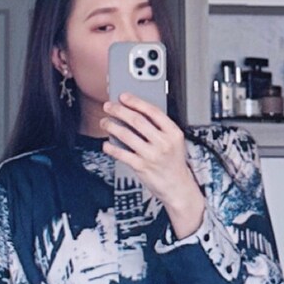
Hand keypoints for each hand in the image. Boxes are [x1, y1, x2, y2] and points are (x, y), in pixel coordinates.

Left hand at [100, 92, 205, 236]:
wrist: (177, 187)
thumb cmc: (174, 163)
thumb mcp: (174, 141)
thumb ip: (160, 128)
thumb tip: (136, 114)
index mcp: (173, 132)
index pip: (153, 111)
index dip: (136, 102)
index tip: (124, 97)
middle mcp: (163, 142)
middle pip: (137, 121)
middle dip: (120, 111)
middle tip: (109, 106)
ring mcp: (151, 155)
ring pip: (127, 135)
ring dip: (112, 127)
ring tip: (105, 122)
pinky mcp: (141, 167)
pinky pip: (122, 154)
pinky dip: (112, 148)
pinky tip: (106, 144)